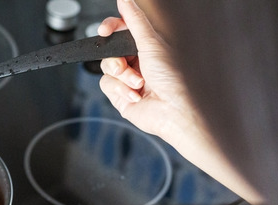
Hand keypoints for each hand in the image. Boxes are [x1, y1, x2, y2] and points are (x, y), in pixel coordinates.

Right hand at [98, 0, 260, 202]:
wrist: (172, 111)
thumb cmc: (173, 79)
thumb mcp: (152, 43)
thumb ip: (134, 20)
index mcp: (145, 46)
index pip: (120, 30)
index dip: (110, 28)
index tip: (105, 30)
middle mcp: (136, 62)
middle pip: (109, 51)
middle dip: (117, 59)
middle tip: (127, 64)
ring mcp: (127, 79)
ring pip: (106, 69)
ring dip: (122, 77)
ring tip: (139, 84)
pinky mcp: (120, 96)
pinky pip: (107, 86)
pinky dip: (120, 90)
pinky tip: (136, 95)